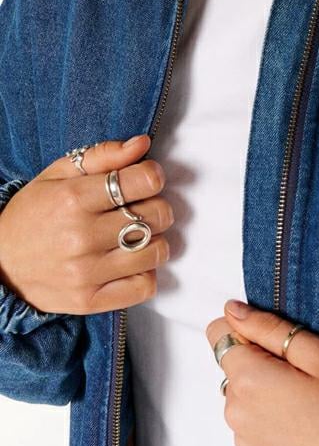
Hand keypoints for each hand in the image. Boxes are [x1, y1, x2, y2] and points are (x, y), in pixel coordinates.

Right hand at [0, 135, 173, 314]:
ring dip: (154, 239)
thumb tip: (142, 144)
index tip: (144, 179)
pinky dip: (146, 274)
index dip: (152, 175)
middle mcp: (81, 237)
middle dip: (156, 206)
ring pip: (157, 250)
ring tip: (134, 235)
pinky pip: (144, 287)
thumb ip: (104, 154)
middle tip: (139, 207)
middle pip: (158, 215)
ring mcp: (86, 273)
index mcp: (74, 198)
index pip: (145, 181)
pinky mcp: (89, 301)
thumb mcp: (59, 173)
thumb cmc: (34, 212)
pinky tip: (130, 263)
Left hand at [206, 300, 318, 445]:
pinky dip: (268, 421)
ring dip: (263, 394)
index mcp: (248, 378)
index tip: (276, 344)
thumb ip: (267, 327)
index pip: (218, 333)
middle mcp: (236, 412)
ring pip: (242, 398)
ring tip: (302, 401)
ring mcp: (242, 440)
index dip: (247, 331)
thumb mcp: (315, 352)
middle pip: (232, 368)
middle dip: (258, 364)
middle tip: (299, 375)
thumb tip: (233, 311)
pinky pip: (251, 427)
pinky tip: (298, 423)